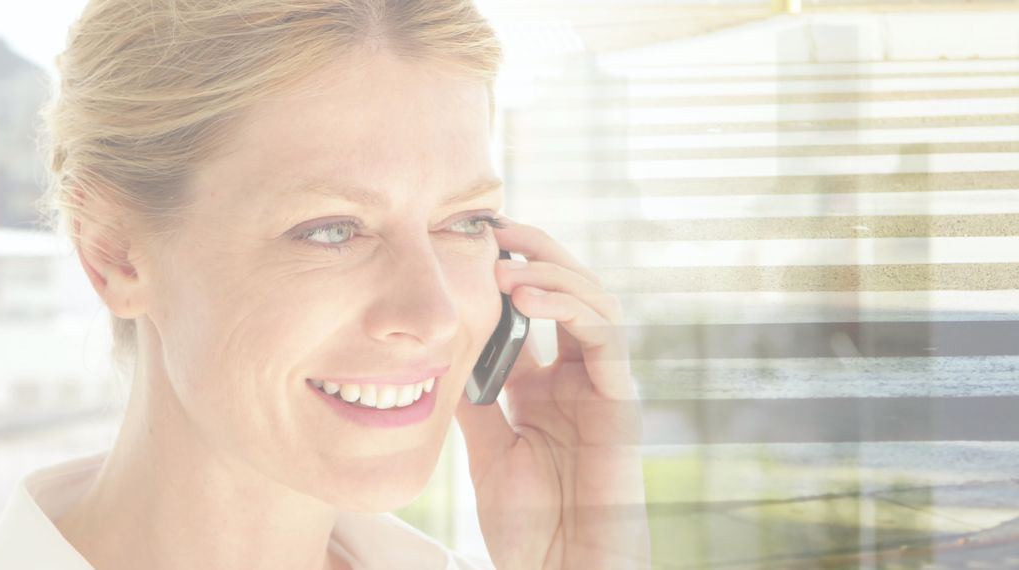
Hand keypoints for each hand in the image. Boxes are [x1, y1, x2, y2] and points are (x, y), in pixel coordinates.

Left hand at [454, 217, 651, 569]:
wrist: (559, 568)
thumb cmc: (528, 521)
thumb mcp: (486, 446)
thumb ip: (475, 398)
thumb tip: (442, 348)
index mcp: (546, 385)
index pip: (536, 310)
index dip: (511, 271)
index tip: (471, 242)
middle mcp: (578, 377)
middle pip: (571, 292)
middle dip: (538, 254)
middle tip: (496, 229)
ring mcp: (602, 386)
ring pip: (595, 303)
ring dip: (554, 274)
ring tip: (507, 265)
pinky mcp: (621, 402)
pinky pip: (605, 339)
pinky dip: (571, 308)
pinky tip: (530, 297)